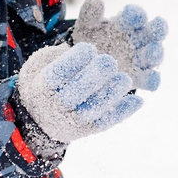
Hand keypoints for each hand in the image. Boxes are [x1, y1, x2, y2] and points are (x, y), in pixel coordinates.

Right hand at [16, 43, 142, 145]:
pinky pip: (107, 122)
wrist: (40, 117)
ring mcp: (74, 121)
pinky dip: (124, 112)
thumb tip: (72, 49)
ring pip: (94, 109)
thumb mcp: (39, 65)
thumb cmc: (44, 81)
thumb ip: (54, 55)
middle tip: (109, 61)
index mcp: (42, 89)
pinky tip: (139, 100)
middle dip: (95, 76)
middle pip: (76, 93)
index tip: (89, 48)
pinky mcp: (89, 129)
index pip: (56, 75)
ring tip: (125, 78)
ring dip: (112, 94)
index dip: (74, 61)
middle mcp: (56, 108)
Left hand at [73, 0, 166, 89]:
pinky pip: (150, 80)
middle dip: (158, 28)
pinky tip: (150, 79)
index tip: (128, 13)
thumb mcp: (87, 25)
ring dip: (156, 53)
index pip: (137, 16)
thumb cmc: (93, 38)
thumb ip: (90, 13)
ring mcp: (141, 60)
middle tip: (156, 25)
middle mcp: (141, 39)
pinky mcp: (139, 78)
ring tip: (153, 50)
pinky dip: (152, 80)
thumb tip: (95, 1)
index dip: (135, 14)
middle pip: (156, 32)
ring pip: (155, 56)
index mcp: (130, 23)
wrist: (89, 62)